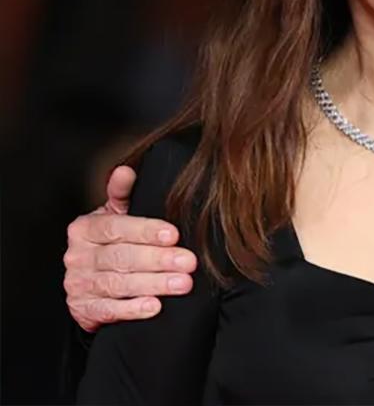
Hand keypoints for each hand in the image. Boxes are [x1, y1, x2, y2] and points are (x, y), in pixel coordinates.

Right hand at [63, 165, 196, 331]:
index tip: (173, 234)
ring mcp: (78, 284)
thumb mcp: (116, 214)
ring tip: (182, 284)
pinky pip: (109, 310)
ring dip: (153, 284)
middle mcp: (77, 256)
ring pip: (118, 284)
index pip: (115, 227)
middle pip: (120, 257)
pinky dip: (132, 309)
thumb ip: (123, 193)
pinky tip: (154, 307)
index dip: (145, 230)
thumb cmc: (112, 241)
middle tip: (189, 262)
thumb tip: (125, 170)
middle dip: (158, 260)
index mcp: (85, 228)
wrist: (91, 282)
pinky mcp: (84, 309)